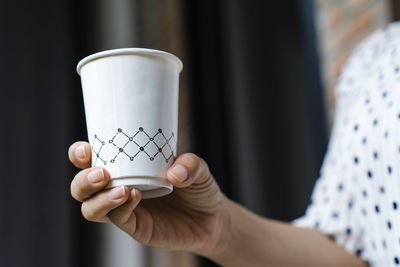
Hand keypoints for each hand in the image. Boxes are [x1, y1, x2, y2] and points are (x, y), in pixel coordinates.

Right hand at [68, 142, 230, 254]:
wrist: (213, 218)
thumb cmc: (198, 188)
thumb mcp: (198, 168)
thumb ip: (190, 164)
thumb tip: (174, 171)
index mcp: (126, 168)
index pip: (91, 160)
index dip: (80, 154)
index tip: (87, 149)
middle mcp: (119, 187)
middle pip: (82, 187)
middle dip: (83, 180)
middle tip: (102, 173)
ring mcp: (125, 209)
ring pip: (91, 207)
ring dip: (99, 198)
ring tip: (122, 189)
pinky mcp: (136, 227)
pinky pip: (118, 219)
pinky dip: (121, 208)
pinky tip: (135, 196)